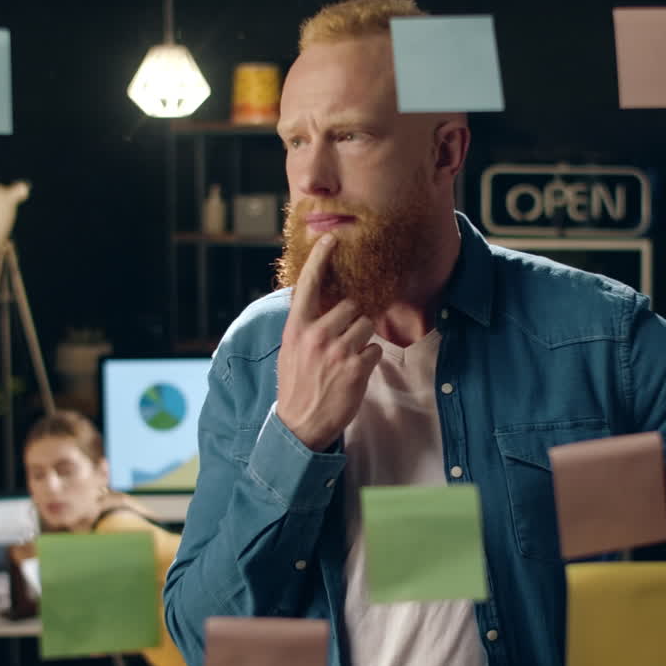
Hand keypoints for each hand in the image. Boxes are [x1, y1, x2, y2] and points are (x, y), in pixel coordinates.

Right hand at [276, 234, 381, 449]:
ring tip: (348, 359)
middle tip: (343, 341)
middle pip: (350, 306)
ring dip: (363, 340)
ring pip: (366, 326)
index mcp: (296, 328)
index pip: (308, 285)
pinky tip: (354, 373)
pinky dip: (369, 360)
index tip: (331, 239)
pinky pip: (375, 350)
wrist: (299, 426)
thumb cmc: (296, 385)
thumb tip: (322, 303)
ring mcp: (337, 351)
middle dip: (352, 320)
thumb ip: (306, 326)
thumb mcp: (291, 350)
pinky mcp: (356, 369)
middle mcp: (316, 335)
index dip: (320, 259)